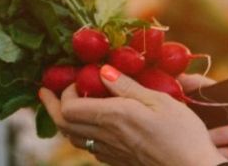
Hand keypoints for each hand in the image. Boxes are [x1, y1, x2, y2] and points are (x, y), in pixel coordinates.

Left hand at [39, 65, 227, 165]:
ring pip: (74, 138)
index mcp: (114, 117)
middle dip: (51, 106)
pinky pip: (90, 147)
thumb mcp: (160, 100)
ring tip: (65, 106)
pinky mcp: (119, 160)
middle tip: (45, 91)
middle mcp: (107, 136)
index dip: (64, 92)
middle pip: (64, 125)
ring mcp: (111, 152)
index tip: (75, 77)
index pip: (69, 107)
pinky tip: (92, 126)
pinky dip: (81, 133)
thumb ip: (128, 86)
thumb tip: (102, 71)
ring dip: (64, 121)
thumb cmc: (182, 133)